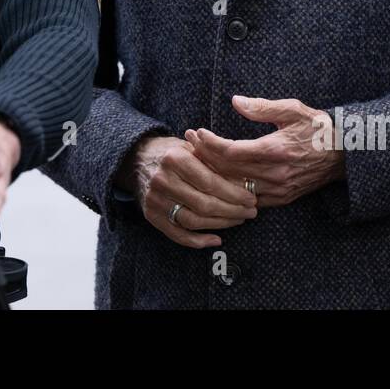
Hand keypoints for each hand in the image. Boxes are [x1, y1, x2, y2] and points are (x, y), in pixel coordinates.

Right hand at [120, 135, 256, 248]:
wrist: (139, 159)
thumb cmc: (173, 152)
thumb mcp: (192, 147)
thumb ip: (215, 162)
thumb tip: (245, 180)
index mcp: (175, 159)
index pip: (210, 182)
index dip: (234, 193)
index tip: (251, 198)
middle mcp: (162, 180)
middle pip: (204, 204)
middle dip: (232, 211)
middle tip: (250, 212)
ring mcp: (155, 200)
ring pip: (193, 221)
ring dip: (220, 225)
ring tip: (238, 220)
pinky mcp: (151, 215)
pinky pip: (177, 235)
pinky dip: (198, 241)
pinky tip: (216, 239)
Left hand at [186, 95, 343, 208]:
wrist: (346, 154)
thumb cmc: (318, 128)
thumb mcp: (293, 109)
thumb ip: (262, 107)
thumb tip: (235, 101)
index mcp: (275, 150)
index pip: (231, 152)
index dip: (209, 143)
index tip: (195, 132)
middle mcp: (275, 174)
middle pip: (228, 171)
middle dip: (204, 156)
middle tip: (188, 143)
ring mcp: (278, 190)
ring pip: (235, 188)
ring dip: (213, 175)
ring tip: (196, 159)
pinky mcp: (282, 199)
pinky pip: (249, 200)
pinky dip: (230, 191)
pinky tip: (217, 179)